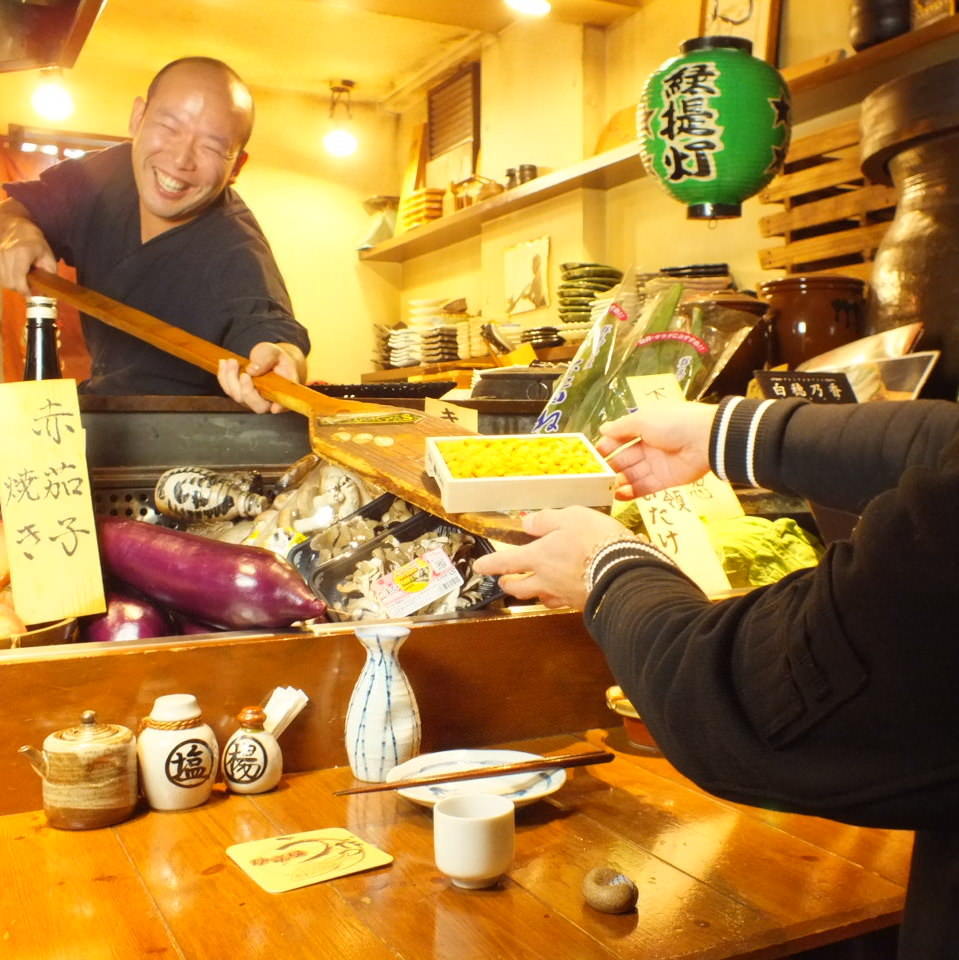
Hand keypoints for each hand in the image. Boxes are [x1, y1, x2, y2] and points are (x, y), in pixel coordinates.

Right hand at [0, 202, 56, 294]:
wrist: (12, 222)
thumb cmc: (33, 239)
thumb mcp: (47, 254)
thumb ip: (49, 272)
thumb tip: (47, 290)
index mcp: (22, 253)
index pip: (19, 280)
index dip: (25, 290)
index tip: (31, 293)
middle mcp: (5, 253)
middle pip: (9, 282)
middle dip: (19, 287)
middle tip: (26, 285)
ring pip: (1, 280)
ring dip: (10, 282)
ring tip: (18, 276)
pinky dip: (3, 276)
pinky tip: (10, 272)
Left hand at [217, 342, 302, 413]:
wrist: (271, 360)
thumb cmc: (277, 359)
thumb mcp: (274, 352)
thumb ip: (266, 358)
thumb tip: (252, 370)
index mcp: (284, 392)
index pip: (282, 405)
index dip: (278, 407)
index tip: (271, 403)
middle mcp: (269, 401)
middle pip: (257, 405)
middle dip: (246, 389)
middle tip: (243, 371)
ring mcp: (253, 400)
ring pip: (239, 398)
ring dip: (230, 379)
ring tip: (231, 361)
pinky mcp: (241, 395)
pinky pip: (229, 390)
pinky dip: (223, 377)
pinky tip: (224, 364)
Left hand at [472, 506, 633, 609]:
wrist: (624, 571)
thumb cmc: (596, 540)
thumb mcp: (571, 517)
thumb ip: (545, 520)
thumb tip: (526, 523)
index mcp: (538, 557)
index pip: (506, 562)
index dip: (490, 564)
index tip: (479, 567)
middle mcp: (546, 580)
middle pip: (518, 587)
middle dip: (508, 584)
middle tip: (504, 580)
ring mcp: (563, 594)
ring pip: (538, 598)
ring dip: (530, 593)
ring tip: (529, 588)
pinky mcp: (579, 603)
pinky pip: (560, 603)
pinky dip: (554, 598)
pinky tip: (558, 594)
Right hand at [595, 401, 716, 498]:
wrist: (706, 439)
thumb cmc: (673, 423)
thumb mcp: (643, 420)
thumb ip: (621, 428)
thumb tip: (602, 429)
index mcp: (644, 427)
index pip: (620, 438)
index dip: (606, 446)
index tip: (591, 456)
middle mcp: (649, 446)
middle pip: (625, 458)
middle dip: (610, 466)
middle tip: (594, 476)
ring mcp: (657, 464)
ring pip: (632, 475)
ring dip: (618, 481)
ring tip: (603, 488)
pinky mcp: (665, 480)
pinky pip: (644, 487)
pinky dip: (630, 492)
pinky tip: (617, 495)